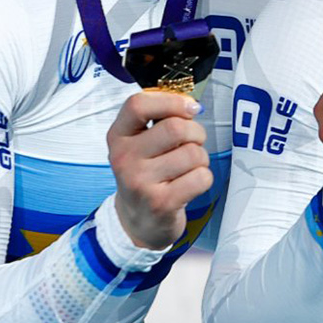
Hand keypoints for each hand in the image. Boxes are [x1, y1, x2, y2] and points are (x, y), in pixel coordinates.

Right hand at [107, 91, 211, 250]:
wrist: (137, 221)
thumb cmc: (146, 174)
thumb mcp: (140, 144)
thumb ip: (159, 119)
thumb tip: (191, 105)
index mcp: (118, 136)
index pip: (138, 104)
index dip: (171, 100)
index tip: (189, 108)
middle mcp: (124, 158)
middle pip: (175, 128)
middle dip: (196, 132)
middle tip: (192, 143)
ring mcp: (140, 182)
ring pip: (193, 153)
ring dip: (200, 158)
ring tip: (188, 168)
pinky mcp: (160, 203)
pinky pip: (201, 177)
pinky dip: (204, 178)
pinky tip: (189, 185)